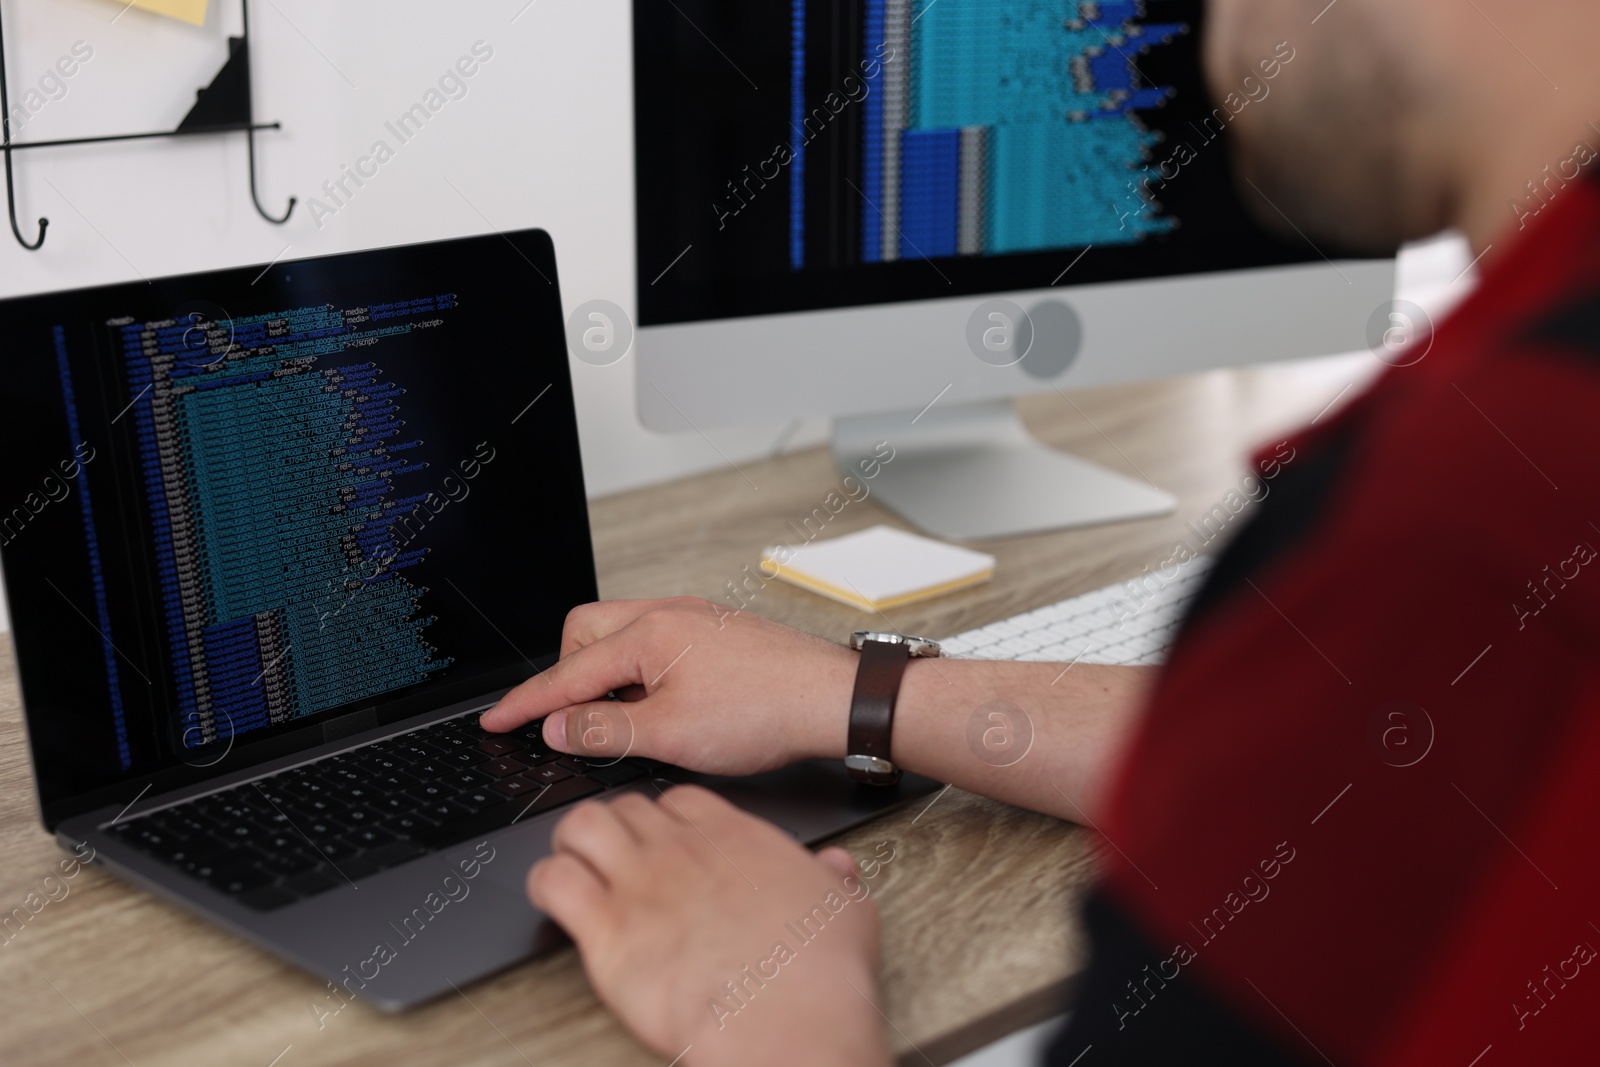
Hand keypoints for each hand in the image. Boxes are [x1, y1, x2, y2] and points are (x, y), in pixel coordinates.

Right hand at [480, 598, 855, 774]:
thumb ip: (606, 730)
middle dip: (570, 677)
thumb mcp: (672, 735)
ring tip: (626, 722)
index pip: (567, 673)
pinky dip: (641, 673)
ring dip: (609, 677)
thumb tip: (558, 727)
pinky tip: (662, 708)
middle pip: (586, 635)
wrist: (832, 699)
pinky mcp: (716, 633)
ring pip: (622, 637)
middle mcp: (668, 613)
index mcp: (648, 633)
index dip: (527, 704)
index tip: (496, 721)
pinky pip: (656, 643)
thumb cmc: (765, 711)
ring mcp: (694, 619)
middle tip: (575, 724)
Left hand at [528, 785, 893, 1066]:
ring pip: (579, 826)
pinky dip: (545, 884)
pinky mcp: (607, 930)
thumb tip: (836, 868)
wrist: (788, 1018)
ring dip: (571, 843)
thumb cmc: (817, 974)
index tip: (662, 836)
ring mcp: (640, 884)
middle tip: (612, 856)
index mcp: (734, 839)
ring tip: (575, 866)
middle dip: (615, 828)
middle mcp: (681, 851)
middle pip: (624, 807)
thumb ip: (833, 880)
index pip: (679, 800)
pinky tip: (554, 900)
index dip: (664, 817)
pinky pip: (553, 881)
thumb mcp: (845, 909)